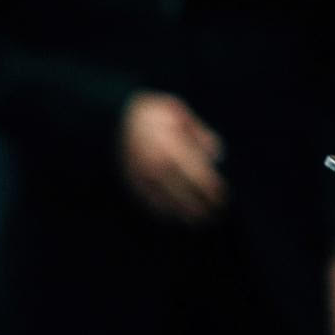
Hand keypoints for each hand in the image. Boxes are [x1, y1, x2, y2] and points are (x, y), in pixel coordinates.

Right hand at [119, 92, 226, 224]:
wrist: (111, 117)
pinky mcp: (129, 182)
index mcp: (172, 148)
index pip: (198, 175)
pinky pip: (148, 202)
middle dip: (202, 206)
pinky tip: (173, 215)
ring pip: (166, 202)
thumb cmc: (150, 113)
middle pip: (185, 193)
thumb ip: (199, 134)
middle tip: (216, 214)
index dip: (212, 189)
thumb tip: (216, 155)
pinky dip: (162, 211)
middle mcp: (156, 167)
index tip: (224, 197)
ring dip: (184, 213)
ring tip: (198, 221)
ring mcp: (141, 177)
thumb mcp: (178, 113)